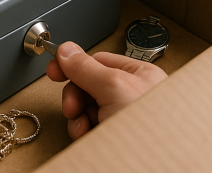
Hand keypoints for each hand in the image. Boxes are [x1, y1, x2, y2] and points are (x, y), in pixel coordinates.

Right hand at [46, 42, 166, 139]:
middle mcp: (132, 95)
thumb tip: (67, 51)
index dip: (74, 65)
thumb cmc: (152, 128)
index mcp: (139, 75)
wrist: (157, 164)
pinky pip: (91, 128)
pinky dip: (84, 132)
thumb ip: (88, 68)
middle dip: (76, 98)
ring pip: (88, 110)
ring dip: (79, 118)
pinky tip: (88, 137)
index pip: (98, 61)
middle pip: (90, 86)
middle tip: (72, 108)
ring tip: (83, 127)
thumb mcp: (114, 88)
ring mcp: (123, 118)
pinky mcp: (116, 137)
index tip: (54, 70)